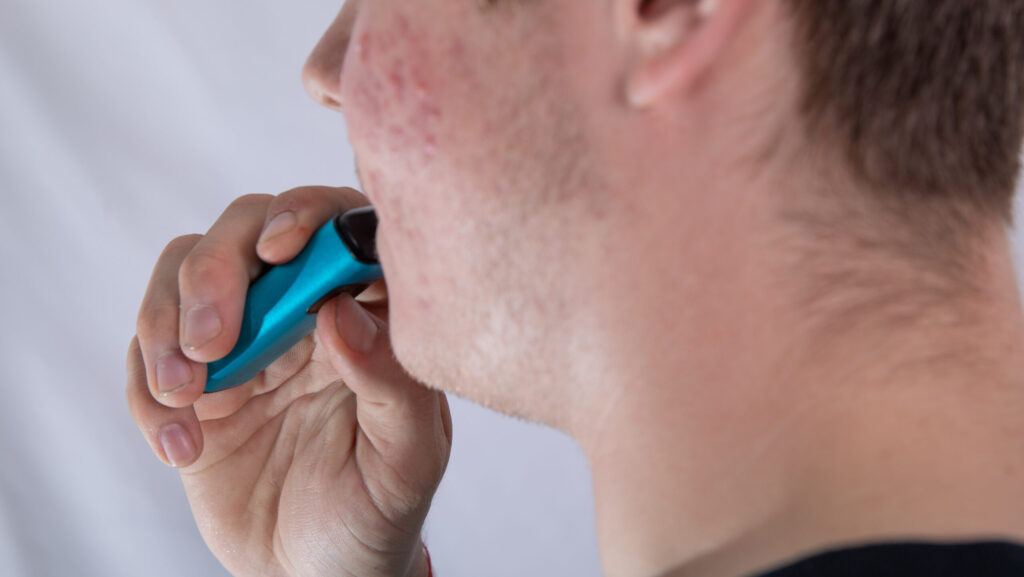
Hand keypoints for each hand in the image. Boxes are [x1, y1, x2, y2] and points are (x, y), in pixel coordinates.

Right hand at [127, 187, 451, 576]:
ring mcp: (241, 345)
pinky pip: (146, 355)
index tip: (280, 249)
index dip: (307, 213)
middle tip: (212, 340)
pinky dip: (145, 390)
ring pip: (182, 275)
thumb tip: (344, 311)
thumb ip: (392, 384)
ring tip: (185, 395)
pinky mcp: (191, 386)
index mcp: (365, 315)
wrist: (318, 573)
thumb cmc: (378, 509)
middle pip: (245, 231)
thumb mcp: (407, 459)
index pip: (338, 225)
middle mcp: (300, 314)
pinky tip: (180, 447)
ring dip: (165, 323)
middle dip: (217, 270)